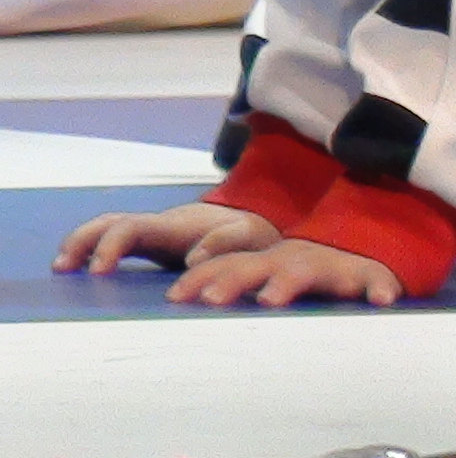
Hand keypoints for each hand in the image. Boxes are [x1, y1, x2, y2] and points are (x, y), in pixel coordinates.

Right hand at [54, 201, 277, 276]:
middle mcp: (154, 226)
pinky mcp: (151, 244)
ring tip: (62, 269)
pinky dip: (95, 251)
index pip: (129, 229)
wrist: (253, 221)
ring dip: (81, 244)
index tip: (97, 271)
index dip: (109, 247)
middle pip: (106, 223)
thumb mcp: (247, 236)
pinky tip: (84, 273)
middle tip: (62, 268)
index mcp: (171, 226)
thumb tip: (192, 261)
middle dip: (81, 241)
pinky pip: (115, 242)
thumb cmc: (250, 233)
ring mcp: (151, 234)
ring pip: (106, 230)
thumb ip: (222, 245)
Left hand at [164, 238, 406, 307]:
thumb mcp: (267, 272)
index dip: (198, 278)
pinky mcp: (369, 278)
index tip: (173, 297)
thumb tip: (181, 300)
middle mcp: (290, 262)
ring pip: (307, 273)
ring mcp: (329, 267)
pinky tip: (380, 301)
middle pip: (255, 268)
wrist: (363, 253)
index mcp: (264, 262)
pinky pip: (376, 283)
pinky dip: (377, 290)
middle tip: (209, 300)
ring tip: (271, 299)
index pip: (224, 266)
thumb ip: (234, 281)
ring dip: (287, 284)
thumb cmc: (304, 271)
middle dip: (230, 282)